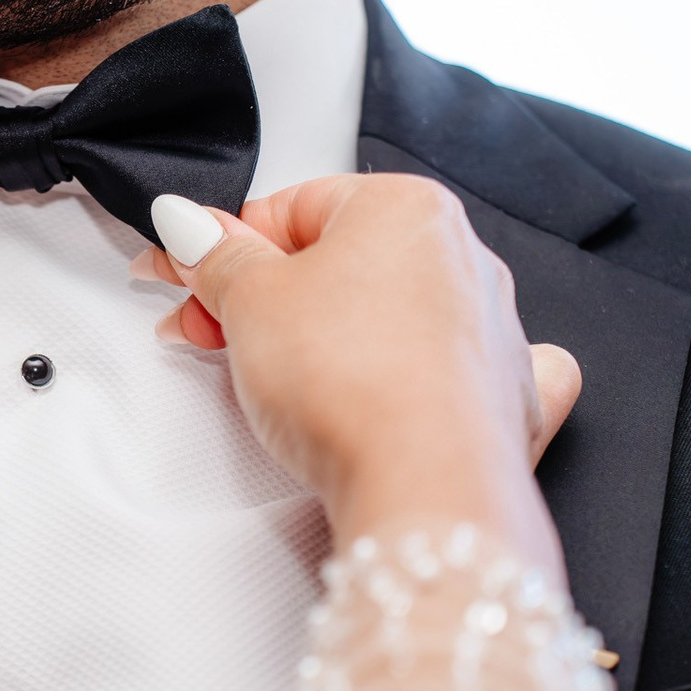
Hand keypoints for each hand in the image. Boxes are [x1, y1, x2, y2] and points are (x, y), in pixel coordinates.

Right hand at [137, 175, 578, 573]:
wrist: (424, 484)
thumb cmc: (354, 384)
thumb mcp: (247, 300)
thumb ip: (215, 255)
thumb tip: (193, 227)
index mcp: (404, 206)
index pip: (287, 207)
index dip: (224, 248)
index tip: (188, 279)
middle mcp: (461, 256)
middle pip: (336, 261)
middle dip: (264, 297)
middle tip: (212, 331)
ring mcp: (489, 328)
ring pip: (387, 312)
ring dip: (326, 336)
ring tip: (278, 378)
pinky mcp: (501, 395)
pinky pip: (458, 364)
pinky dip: (425, 370)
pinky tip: (400, 380)